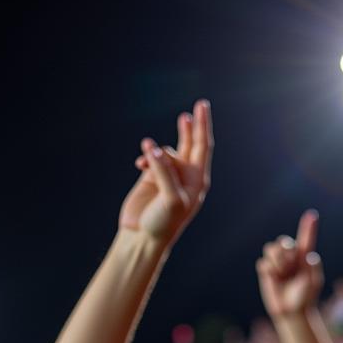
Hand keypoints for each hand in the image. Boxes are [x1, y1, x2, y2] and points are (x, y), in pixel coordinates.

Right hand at [119, 100, 212, 245]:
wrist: (142, 238)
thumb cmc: (163, 223)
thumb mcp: (170, 199)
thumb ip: (164, 172)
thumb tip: (153, 148)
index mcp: (197, 180)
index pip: (203, 147)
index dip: (203, 126)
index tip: (202, 106)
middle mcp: (186, 176)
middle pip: (192, 143)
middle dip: (193, 126)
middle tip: (200, 105)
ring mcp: (168, 175)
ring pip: (166, 150)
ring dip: (156, 152)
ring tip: (146, 160)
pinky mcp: (152, 176)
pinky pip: (150, 156)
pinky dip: (145, 157)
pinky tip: (139, 165)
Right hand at [256, 210, 323, 317]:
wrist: (292, 311)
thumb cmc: (306, 297)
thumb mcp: (314, 282)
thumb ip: (313, 268)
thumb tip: (310, 256)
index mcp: (304, 257)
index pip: (306, 239)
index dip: (308, 227)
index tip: (312, 215)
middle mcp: (290, 258)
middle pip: (283, 241)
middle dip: (284, 249)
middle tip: (289, 263)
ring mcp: (277, 264)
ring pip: (270, 248)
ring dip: (277, 259)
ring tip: (282, 272)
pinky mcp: (266, 271)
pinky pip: (263, 263)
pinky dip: (269, 269)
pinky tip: (274, 278)